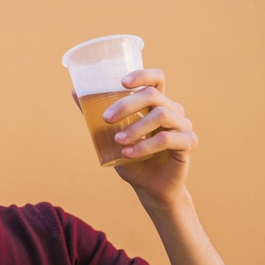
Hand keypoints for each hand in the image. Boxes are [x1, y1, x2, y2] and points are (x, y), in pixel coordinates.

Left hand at [102, 69, 197, 210]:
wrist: (151, 188)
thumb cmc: (132, 159)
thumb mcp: (110, 136)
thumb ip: (96, 115)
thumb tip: (74, 92)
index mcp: (157, 104)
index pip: (156, 79)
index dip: (142, 75)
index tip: (122, 82)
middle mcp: (173, 111)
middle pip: (153, 95)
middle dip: (127, 104)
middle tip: (106, 119)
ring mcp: (183, 126)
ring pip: (161, 115)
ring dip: (135, 128)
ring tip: (118, 141)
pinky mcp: (189, 143)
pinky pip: (167, 138)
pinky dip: (145, 145)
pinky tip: (129, 154)